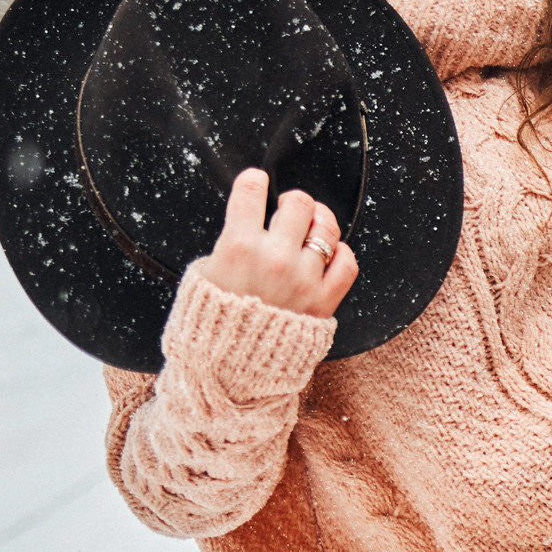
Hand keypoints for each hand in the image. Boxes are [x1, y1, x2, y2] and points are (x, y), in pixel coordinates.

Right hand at [198, 169, 358, 318]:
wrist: (229, 369)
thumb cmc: (213, 322)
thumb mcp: (204, 274)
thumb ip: (229, 244)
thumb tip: (247, 221)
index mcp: (238, 246)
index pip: (252, 189)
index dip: (255, 181)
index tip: (257, 183)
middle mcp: (274, 257)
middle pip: (298, 203)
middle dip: (292, 201)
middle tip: (288, 209)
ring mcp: (303, 278)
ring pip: (326, 228)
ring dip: (319, 221)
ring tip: (311, 227)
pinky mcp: (324, 300)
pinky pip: (347, 262)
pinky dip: (341, 253)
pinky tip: (329, 254)